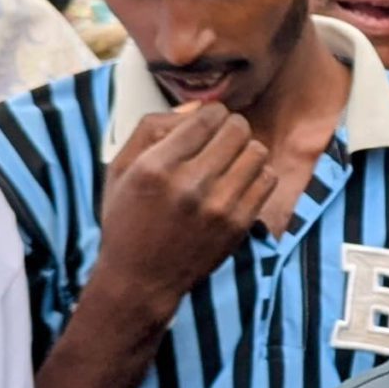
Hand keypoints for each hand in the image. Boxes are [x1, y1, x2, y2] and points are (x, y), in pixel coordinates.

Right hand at [95, 104, 275, 308]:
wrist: (140, 280)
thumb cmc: (127, 219)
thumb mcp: (121, 168)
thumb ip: (153, 129)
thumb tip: (196, 107)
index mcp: (157, 166)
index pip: (208, 116)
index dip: (211, 114)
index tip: (206, 124)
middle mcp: (190, 184)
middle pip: (237, 128)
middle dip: (230, 128)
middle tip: (220, 140)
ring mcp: (218, 207)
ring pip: (257, 151)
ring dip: (245, 151)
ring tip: (230, 162)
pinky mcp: (238, 225)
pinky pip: (267, 180)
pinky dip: (256, 175)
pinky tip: (238, 183)